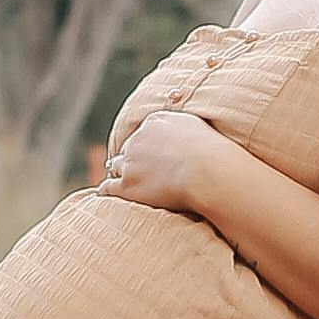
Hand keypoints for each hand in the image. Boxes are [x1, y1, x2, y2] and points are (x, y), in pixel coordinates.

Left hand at [97, 109, 220, 212]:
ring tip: (128, 183)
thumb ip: (181, 125)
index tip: (152, 157)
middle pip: (129, 149)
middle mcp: (138, 139)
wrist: (207, 171)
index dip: (147, 147)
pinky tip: (107, 196)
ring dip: (121, 173)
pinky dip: (107, 191)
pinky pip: (108, 188)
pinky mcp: (127, 186)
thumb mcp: (196, 125)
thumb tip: (180, 129)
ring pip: (117, 166)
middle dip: (134, 160)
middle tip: (143, 173)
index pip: (144, 134)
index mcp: (155, 122)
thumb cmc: (211, 151)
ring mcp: (130, 163)